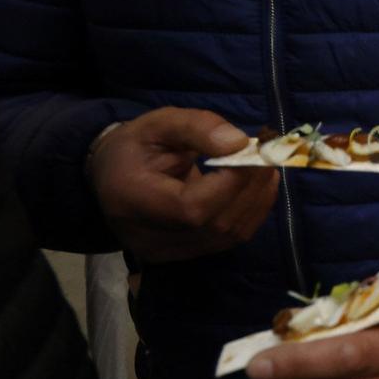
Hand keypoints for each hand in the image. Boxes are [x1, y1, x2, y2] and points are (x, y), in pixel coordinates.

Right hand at [88, 108, 277, 262]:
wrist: (111, 175)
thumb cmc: (135, 146)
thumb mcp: (160, 123)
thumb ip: (198, 127)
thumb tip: (241, 144)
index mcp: (131, 200)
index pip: (192, 208)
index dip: (230, 183)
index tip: (249, 151)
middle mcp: (146, 237)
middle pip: (216, 224)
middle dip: (251, 187)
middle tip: (266, 155)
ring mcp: (164, 252)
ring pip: (229, 235)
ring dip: (258, 199)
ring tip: (264, 167)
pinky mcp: (181, 256)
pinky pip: (228, 239)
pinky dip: (251, 212)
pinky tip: (256, 187)